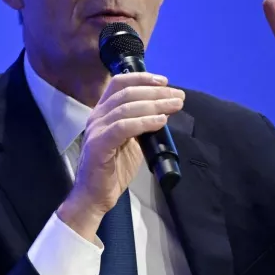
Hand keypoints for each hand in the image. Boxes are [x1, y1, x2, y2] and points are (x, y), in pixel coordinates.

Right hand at [57, 73, 184, 241]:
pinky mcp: (98, 145)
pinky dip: (144, 122)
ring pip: (126, 108)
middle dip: (156, 92)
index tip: (165, 82)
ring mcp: (96, 130)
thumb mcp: (130, 142)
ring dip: (155, 104)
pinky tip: (160, 121)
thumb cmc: (113, 170)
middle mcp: (97, 116)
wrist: (95, 196)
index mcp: (103, 112)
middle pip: (127, 93)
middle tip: (178, 96)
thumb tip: (163, 112)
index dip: (142, 78)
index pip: (119, 83)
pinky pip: (123, 128)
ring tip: (175, 106)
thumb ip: (140, 125)